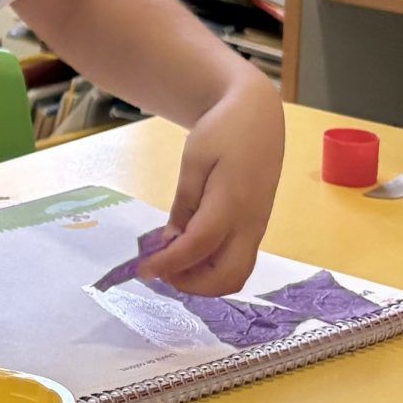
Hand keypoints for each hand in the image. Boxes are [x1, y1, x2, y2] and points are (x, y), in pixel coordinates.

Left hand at [142, 74, 285, 295]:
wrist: (259, 117)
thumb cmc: (223, 130)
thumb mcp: (193, 160)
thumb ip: (184, 202)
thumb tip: (170, 241)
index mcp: (232, 201)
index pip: (199, 246)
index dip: (169, 264)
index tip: (142, 270)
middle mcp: (251, 223)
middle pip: (228, 277)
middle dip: (192, 284)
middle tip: (161, 269)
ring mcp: (258, 228)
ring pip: (237, 275)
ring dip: (203, 281)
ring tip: (172, 262)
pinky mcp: (258, 228)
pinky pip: (238, 261)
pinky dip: (213, 269)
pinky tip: (189, 253)